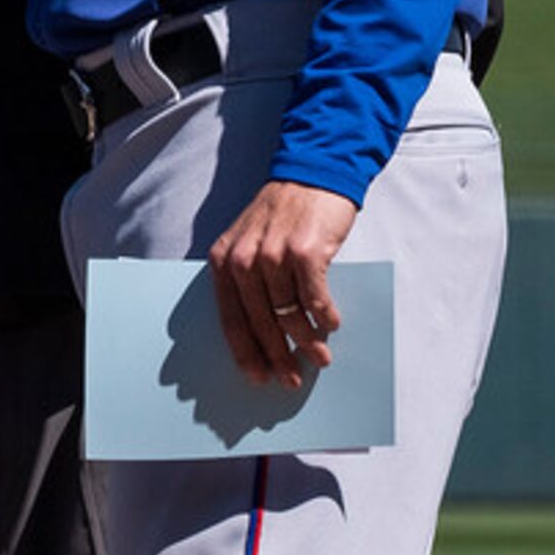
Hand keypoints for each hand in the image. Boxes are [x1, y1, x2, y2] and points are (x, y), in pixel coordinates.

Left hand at [206, 180, 360, 387]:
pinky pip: (315, 299)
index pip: (229, 317)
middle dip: (276, 355)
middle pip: (259, 322)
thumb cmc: (282, 215)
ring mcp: (274, 255)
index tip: (255, 376)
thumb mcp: (249, 241)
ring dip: (306, 343)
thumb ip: (248, 279)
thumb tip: (262, 332)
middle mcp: (243, 258)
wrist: (312, 175)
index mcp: (223, 259)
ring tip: (320, 359)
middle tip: (291, 379)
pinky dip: (325, 318)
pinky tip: (331, 326)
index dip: (243, 351)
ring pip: (289, 315)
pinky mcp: (305, 253)